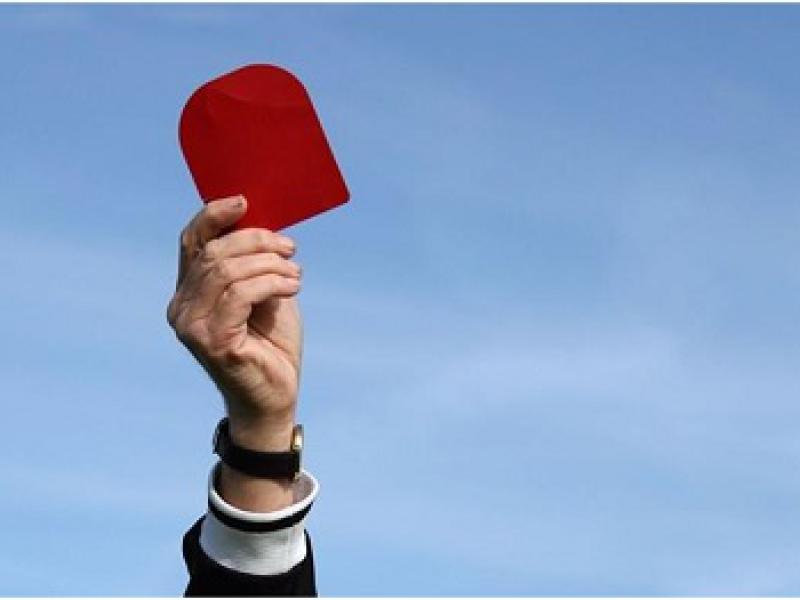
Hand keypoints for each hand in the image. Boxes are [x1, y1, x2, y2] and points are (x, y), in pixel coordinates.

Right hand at [167, 195, 302, 451]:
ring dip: (270, 264)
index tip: (245, 201)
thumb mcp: (264, 293)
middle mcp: (181, 308)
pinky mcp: (212, 342)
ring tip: (296, 275)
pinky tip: (292, 288)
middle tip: (290, 248)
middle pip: (213, 253)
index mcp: (188, 292)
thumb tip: (261, 222)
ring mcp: (192, 327)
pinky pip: (241, 294)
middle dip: (256, 241)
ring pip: (227, 271)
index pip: (192, 242)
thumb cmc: (271, 343)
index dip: (214, 215)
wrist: (276, 395)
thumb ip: (254, 263)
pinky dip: (272, 283)